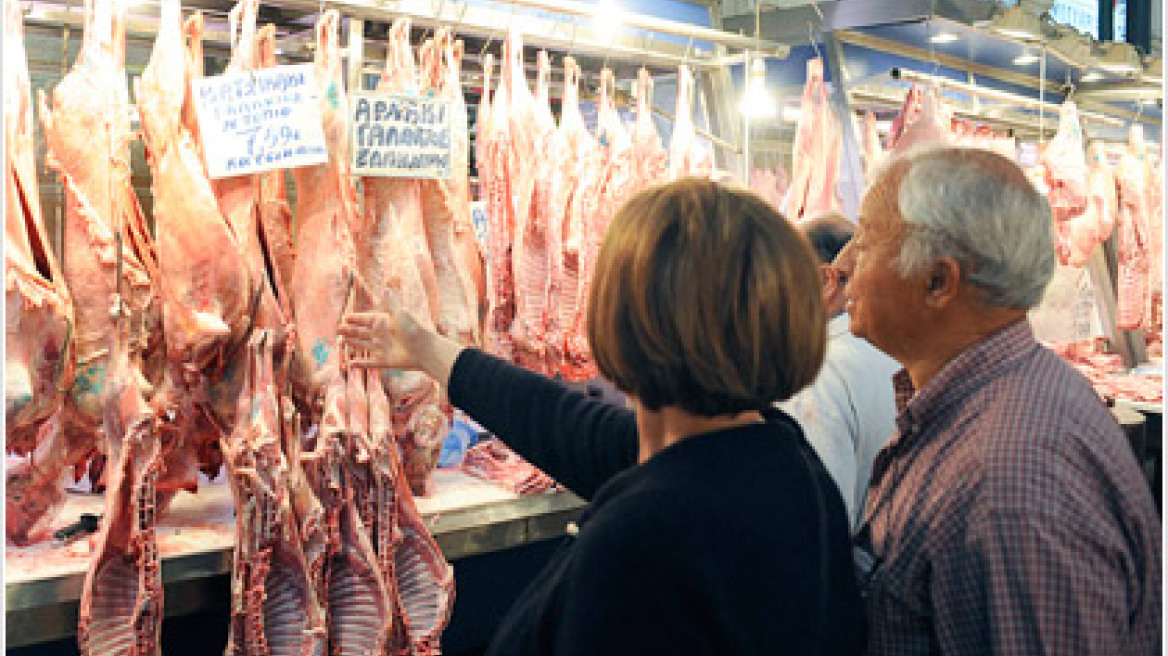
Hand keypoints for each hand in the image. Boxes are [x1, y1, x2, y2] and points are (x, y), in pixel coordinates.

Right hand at [339, 308, 462, 386]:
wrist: (425, 350)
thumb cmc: (414, 330)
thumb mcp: (400, 314)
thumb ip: (390, 304)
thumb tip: (384, 288)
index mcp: (387, 323)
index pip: (368, 319)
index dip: (357, 319)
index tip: (346, 317)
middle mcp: (385, 336)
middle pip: (364, 333)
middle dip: (351, 331)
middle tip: (338, 330)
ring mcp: (385, 349)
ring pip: (366, 346)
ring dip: (354, 344)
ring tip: (342, 342)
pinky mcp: (387, 362)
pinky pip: (371, 363)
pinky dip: (361, 364)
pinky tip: (350, 363)